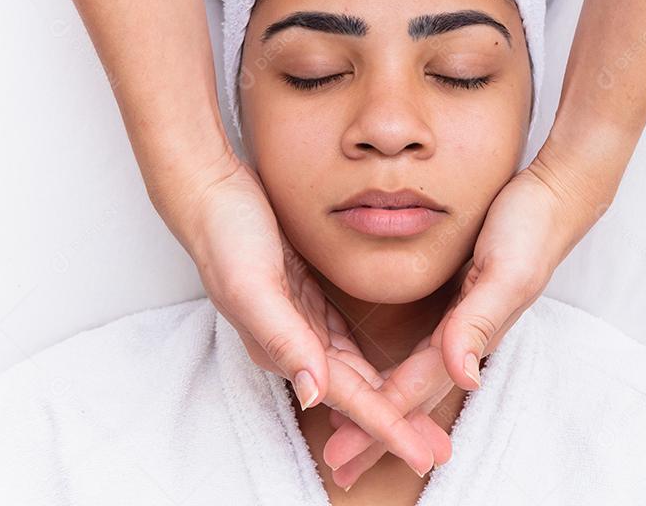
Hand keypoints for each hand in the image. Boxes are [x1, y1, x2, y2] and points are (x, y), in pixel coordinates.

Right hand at [179, 155, 447, 474]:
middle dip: (396, 423)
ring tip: (420, 421)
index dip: (386, 427)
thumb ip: (283, 339)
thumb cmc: (226, 236)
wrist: (208, 192)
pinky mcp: (305, 298)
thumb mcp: (254, 286)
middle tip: (438, 448)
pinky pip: (343, 343)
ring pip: (353, 372)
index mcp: (284, 346)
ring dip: (386, 399)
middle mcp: (293, 342)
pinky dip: (366, 363)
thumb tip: (313, 395)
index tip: (423, 454)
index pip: (347, 396)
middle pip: (356, 393)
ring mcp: (300, 321)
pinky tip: (386, 370)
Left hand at [320, 147, 611, 486]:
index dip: (378, 417)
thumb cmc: (531, 228)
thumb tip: (463, 377)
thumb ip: (480, 322)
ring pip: (417, 375)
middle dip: (377, 430)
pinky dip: (400, 374)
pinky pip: (423, 348)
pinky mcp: (459, 300)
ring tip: (353, 434)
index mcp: (473, 333)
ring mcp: (464, 320)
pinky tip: (385, 378)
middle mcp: (466, 335)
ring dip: (386, 408)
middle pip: (414, 392)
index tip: (341, 449)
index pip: (417, 385)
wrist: (556, 195)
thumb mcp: (505, 272)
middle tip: (339, 464)